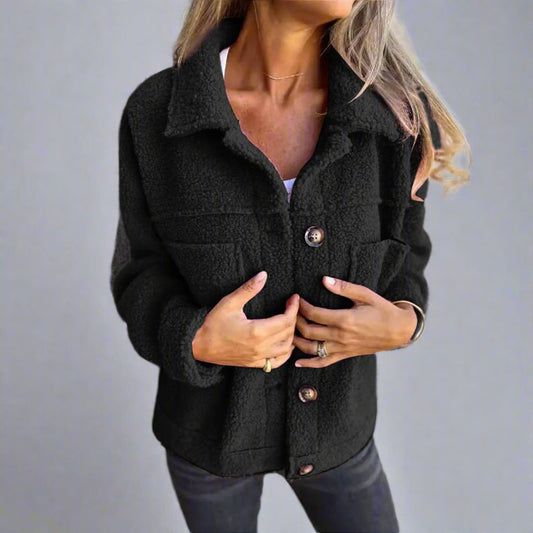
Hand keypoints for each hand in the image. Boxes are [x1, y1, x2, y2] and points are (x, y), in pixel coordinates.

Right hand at [192, 271, 299, 369]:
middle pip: (288, 333)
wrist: (199, 346)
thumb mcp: (230, 302)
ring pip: (286, 348)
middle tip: (291, 306)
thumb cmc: (213, 324)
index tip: (294, 298)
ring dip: (291, 335)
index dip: (293, 308)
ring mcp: (258, 358)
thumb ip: (248, 289)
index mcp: (257, 332)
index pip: (285, 320)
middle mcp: (260, 347)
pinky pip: (276, 362)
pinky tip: (286, 345)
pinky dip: (285, 354)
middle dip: (294, 318)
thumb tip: (263, 275)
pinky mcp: (253, 364)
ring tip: (289, 322)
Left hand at [292, 276, 417, 367]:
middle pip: (309, 331)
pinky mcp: (345, 355)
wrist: (399, 330)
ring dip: (297, 341)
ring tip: (288, 331)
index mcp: (344, 319)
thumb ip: (344, 287)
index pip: (314, 314)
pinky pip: (324, 362)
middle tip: (290, 312)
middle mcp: (341, 336)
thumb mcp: (365, 294)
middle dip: (295, 321)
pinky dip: (309, 364)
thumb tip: (325, 279)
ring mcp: (342, 348)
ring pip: (312, 349)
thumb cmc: (383, 310)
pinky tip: (298, 362)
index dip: (302, 306)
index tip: (296, 298)